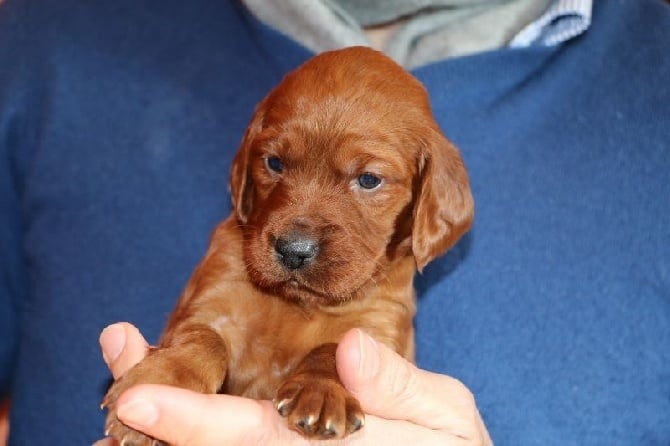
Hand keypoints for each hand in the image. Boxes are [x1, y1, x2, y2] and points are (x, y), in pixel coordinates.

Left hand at [95, 323, 491, 445]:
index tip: (141, 400)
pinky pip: (241, 445)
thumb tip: (353, 347)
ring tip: (124, 379)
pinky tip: (164, 414)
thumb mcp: (446, 415)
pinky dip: (194, 432)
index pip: (252, 436)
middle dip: (162, 427)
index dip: (194, 422)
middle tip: (112, 392)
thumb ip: (401, 387)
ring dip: (166, 431)